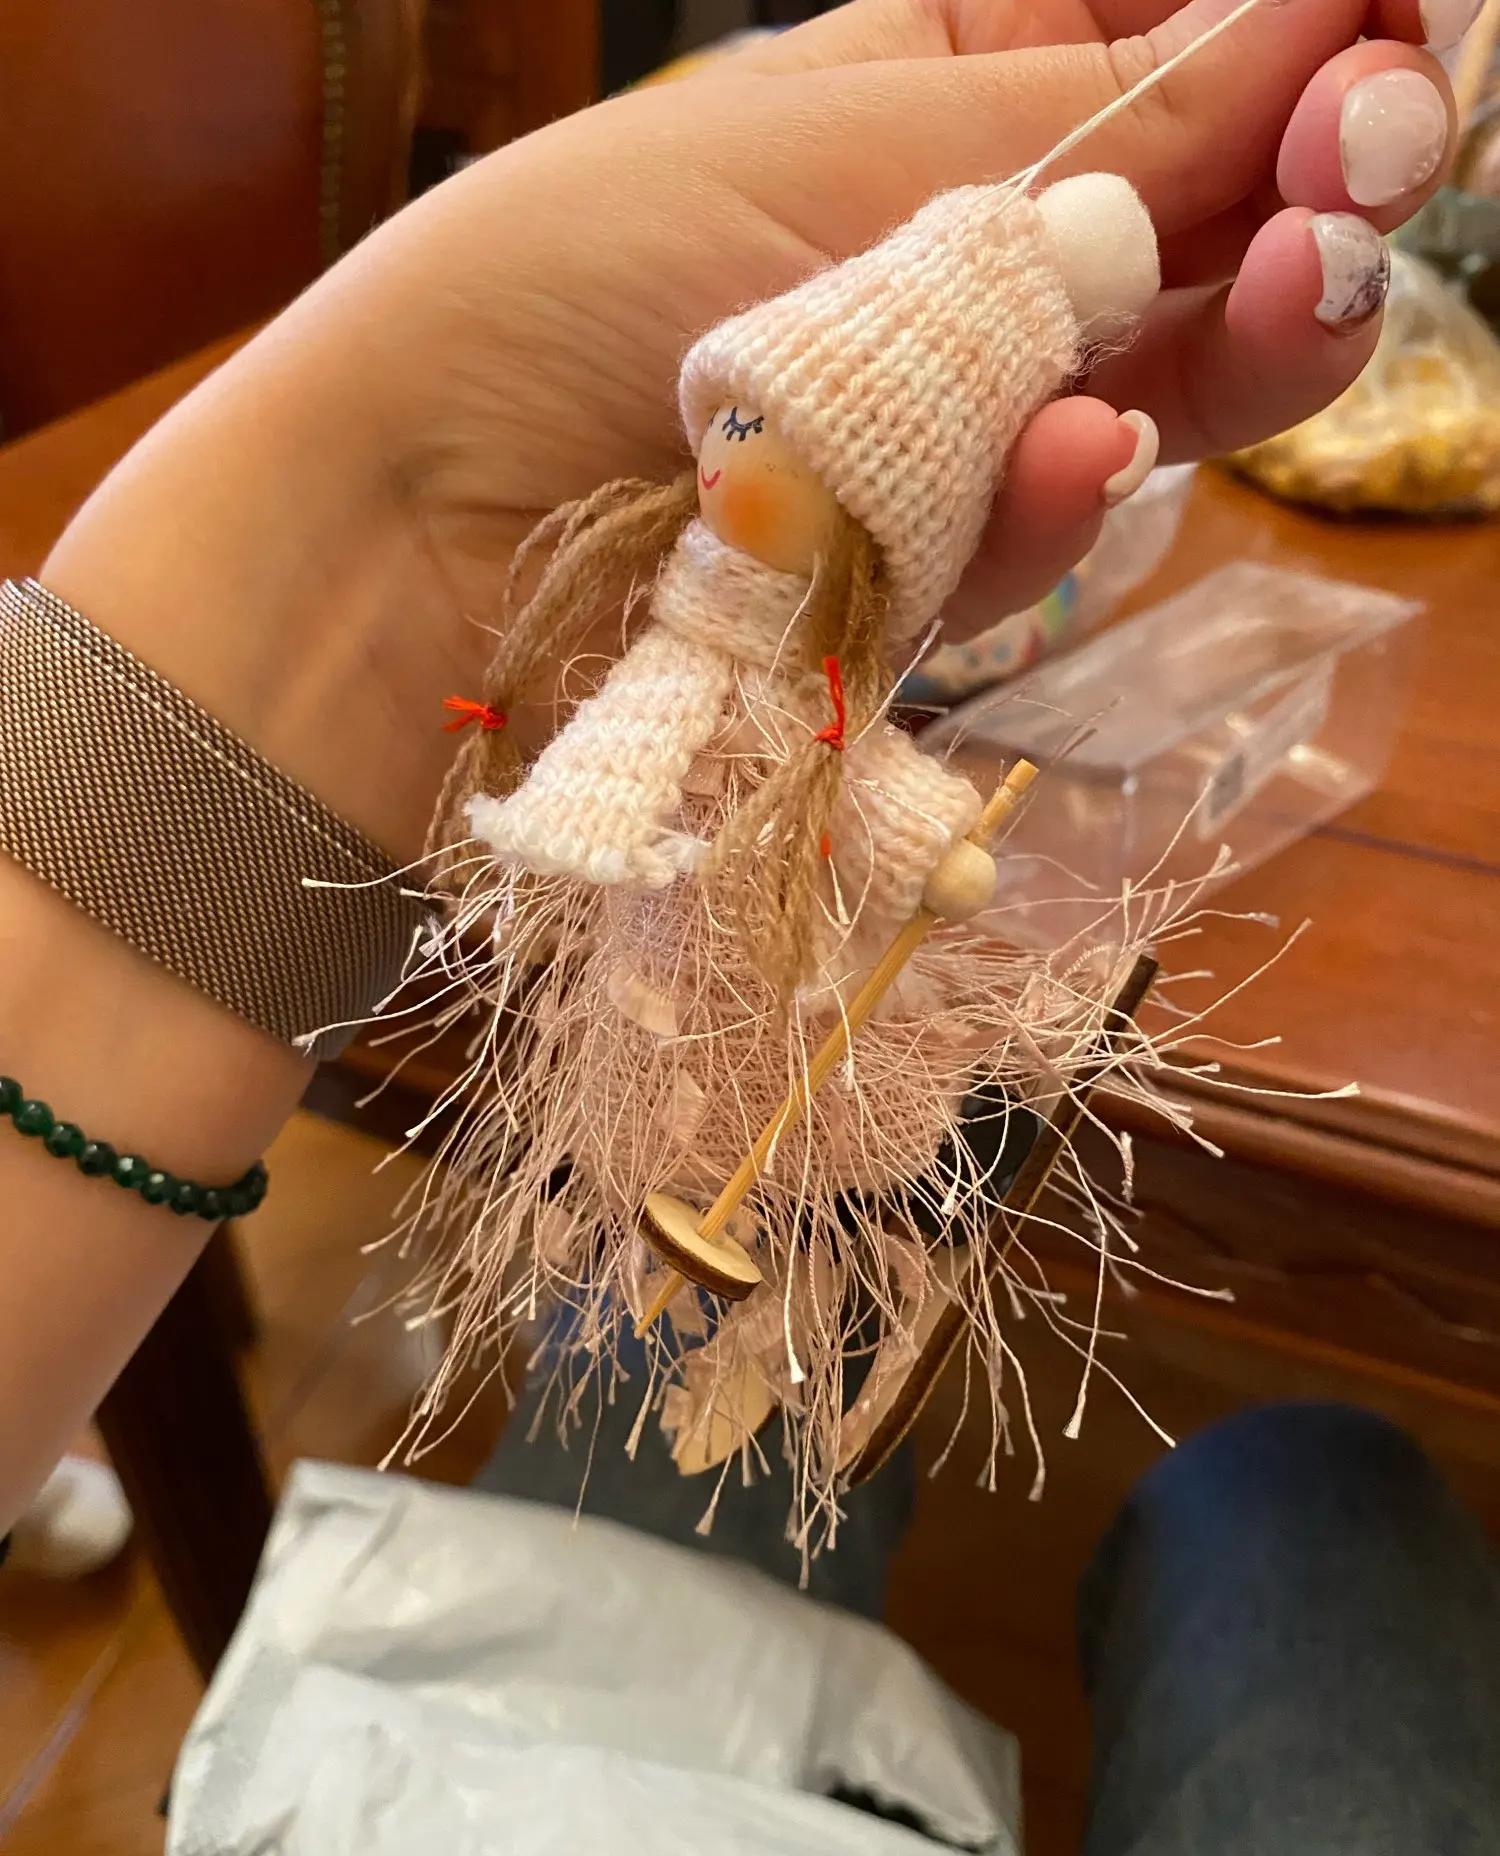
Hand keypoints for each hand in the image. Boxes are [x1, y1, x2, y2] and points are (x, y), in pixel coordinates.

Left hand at [45, 0, 1457, 854]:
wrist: (412, 541)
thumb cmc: (579, 282)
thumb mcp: (848, 142)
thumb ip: (1105, 113)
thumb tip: (1335, 17)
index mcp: (948, 78)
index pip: (1189, 35)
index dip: (1319, 27)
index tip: (1408, 26)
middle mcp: (977, 247)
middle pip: (1222, 215)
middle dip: (1323, 179)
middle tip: (1372, 154)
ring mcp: (965, 420)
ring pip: (1180, 382)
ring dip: (1258, 331)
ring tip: (1301, 275)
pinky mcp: (934, 569)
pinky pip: (1049, 526)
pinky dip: (1062, 496)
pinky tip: (1067, 457)